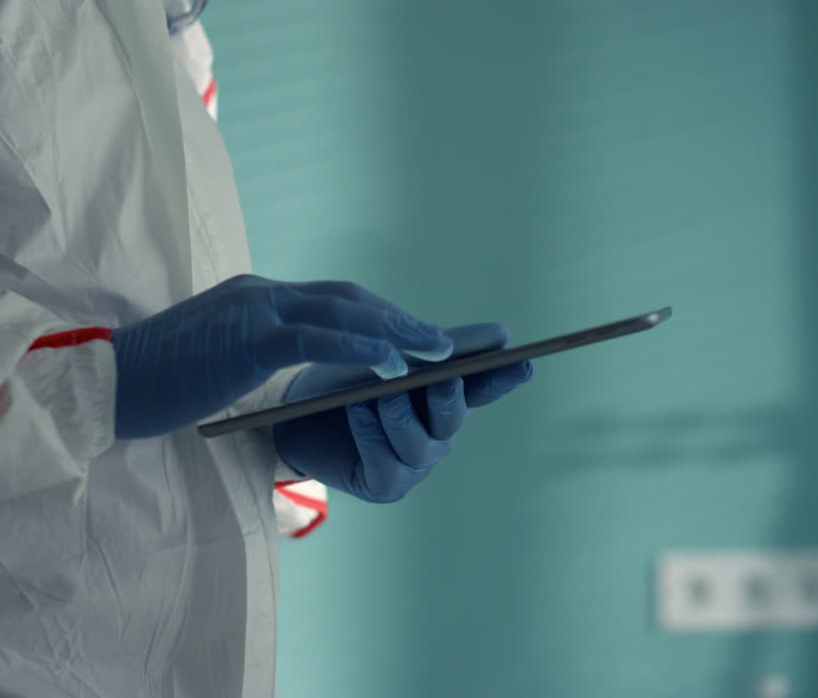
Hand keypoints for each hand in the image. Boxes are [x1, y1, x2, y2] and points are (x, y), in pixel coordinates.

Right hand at [113, 275, 452, 438]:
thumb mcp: (218, 358)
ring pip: (342, 312)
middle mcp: (260, 293)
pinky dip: (361, 348)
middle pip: (348, 298)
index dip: (379, 316)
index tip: (414, 334)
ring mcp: (253, 310)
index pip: (332, 299)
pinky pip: (317, 338)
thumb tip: (294, 365)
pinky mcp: (247, 338)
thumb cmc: (156, 381)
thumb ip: (256, 349)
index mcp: (255, 298)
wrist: (104, 382)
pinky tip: (393, 365)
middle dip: (400, 319)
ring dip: (396, 331)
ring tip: (437, 352)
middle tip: (443, 340)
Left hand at [272, 323, 532, 502]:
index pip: (483, 386)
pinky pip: (388, 461)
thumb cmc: (344, 379)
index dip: (503, 377)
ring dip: (400, 412)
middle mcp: (438, 433)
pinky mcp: (386, 484)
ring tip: (380, 393)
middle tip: (443, 376)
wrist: (293, 412)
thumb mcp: (385, 357)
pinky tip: (357, 411)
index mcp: (445, 397)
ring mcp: (415, 463)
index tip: (524, 362)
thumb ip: (433, 347)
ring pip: (420, 441)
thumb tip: (501, 333)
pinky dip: (372, 433)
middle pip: (454, 414)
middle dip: (448, 394)